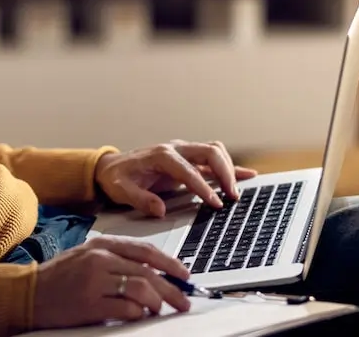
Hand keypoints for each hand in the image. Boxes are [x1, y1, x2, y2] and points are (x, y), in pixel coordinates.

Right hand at [32, 236, 192, 327]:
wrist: (29, 293)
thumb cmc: (58, 277)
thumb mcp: (86, 256)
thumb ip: (115, 259)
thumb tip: (152, 271)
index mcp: (101, 245)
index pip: (145, 250)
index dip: (170, 263)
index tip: (184, 275)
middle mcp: (99, 259)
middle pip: (149, 272)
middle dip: (172, 288)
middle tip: (184, 300)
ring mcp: (95, 281)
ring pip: (142, 288)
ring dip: (158, 302)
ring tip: (160, 310)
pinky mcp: (91, 304)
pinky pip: (127, 308)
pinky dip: (140, 313)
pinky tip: (140, 316)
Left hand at [95, 140, 257, 216]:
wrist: (111, 167)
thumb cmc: (116, 178)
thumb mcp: (121, 191)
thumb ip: (140, 199)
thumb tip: (159, 209)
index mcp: (161, 156)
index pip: (188, 170)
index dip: (203, 187)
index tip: (215, 204)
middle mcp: (175, 149)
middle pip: (209, 152)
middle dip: (225, 173)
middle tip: (232, 196)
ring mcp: (183, 152)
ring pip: (214, 151)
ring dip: (229, 168)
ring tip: (236, 191)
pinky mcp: (188, 159)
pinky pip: (213, 159)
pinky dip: (230, 166)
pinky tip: (247, 175)